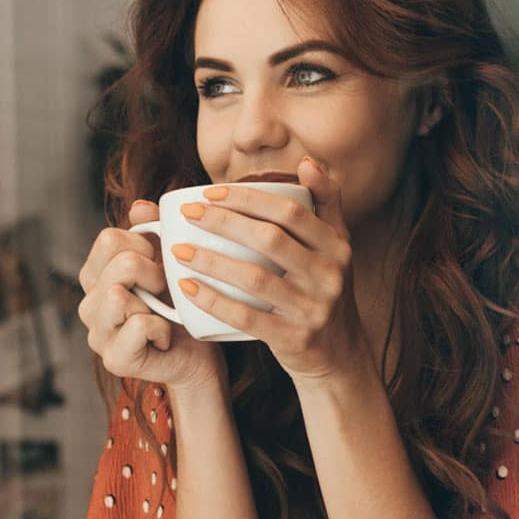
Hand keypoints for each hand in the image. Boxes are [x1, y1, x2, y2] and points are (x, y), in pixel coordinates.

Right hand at [78, 200, 224, 389]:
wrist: (200, 356)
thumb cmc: (182, 308)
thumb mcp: (168, 263)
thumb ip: (152, 232)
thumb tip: (141, 208)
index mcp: (96, 276)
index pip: (109, 239)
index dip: (144, 247)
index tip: (160, 265)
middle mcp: (89, 304)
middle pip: (119, 264)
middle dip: (155, 274)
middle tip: (166, 294)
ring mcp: (98, 334)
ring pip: (118, 295)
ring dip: (155, 303)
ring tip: (163, 315)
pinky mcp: (114, 359)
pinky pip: (137, 325)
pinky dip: (161, 329)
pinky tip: (164, 338)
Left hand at [171, 157, 368, 380]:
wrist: (340, 355)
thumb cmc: (324, 292)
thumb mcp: (336, 248)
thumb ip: (325, 203)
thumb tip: (306, 162)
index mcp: (337, 246)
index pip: (290, 211)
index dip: (248, 197)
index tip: (210, 192)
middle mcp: (330, 275)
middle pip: (270, 239)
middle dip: (223, 222)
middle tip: (188, 214)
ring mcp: (314, 309)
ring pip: (256, 278)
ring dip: (212, 261)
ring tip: (178, 249)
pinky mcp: (296, 339)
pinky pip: (248, 318)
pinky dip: (215, 301)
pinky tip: (188, 288)